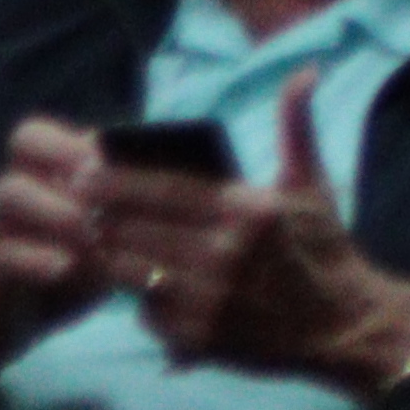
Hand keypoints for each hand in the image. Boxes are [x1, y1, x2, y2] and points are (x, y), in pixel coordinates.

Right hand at [0, 117, 121, 402]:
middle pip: (25, 139)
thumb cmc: (62, 277)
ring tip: (90, 232)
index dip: (86, 135)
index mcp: (45, 174)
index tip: (120, 156)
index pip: (55, 129)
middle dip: (64, 151)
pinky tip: (63, 268)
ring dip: (54, 207)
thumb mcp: (99, 245)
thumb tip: (180, 196)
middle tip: (98, 178)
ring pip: (7, 192)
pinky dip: (35, 257)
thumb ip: (125, 218)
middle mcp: (15, 189)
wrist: (0, 330)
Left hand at [94, 69, 409, 391]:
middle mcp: (227, 254)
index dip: (118, 181)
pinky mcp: (200, 338)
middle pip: (140, 230)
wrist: (341, 326)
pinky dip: (136, 298)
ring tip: (88, 236)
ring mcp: (210, 299)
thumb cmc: (322, 248)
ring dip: (108, 254)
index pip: (166, 190)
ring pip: (134, 271)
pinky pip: (148, 313)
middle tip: (68, 199)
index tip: (81, 169)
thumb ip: (296, 126)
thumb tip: (305, 71)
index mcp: (250, 209)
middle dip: (99, 214)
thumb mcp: (311, 183)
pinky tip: (130, 281)